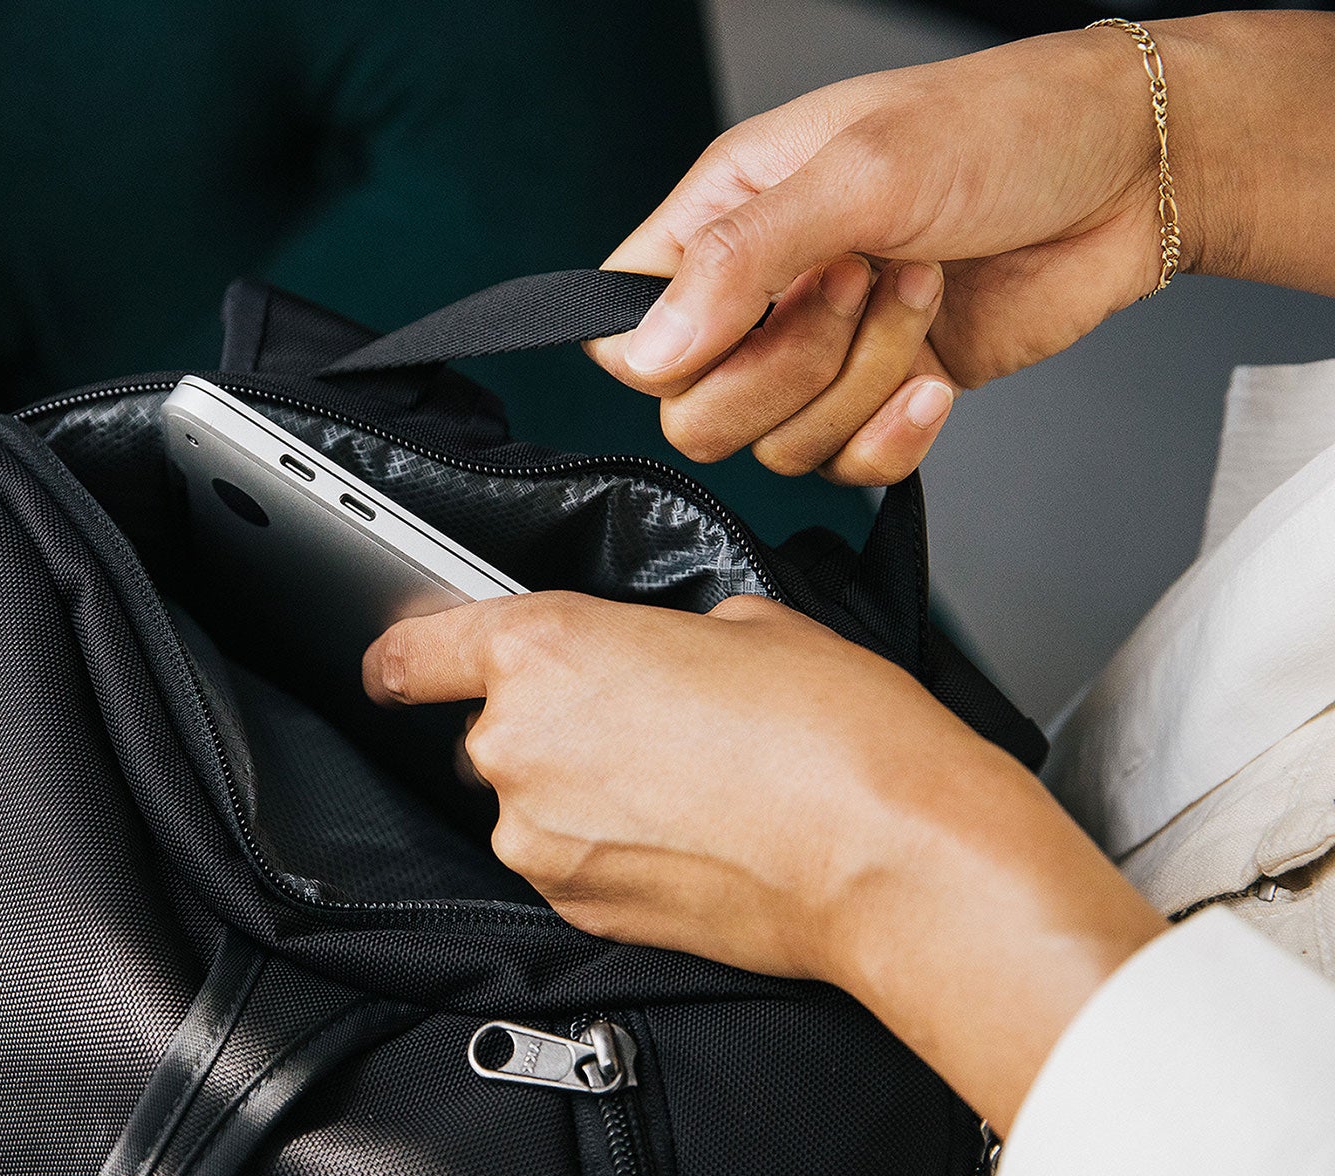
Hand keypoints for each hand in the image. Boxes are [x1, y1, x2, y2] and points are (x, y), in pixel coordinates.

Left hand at [362, 592, 1164, 1129]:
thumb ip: (662, 635)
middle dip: (552, 724)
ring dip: (582, 791)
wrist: (892, 857)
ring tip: (690, 784)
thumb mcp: (749, 625)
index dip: (402, 655)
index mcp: (546, 650)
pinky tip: (690, 832)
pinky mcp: (577, 907)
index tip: (393, 663)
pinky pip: (567, 861)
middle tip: (649, 722)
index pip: (416, 651)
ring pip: (531, 801)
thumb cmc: (839, 733)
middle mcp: (519, 746)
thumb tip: (657, 656)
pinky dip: (609, 848)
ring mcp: (540, 838)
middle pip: (493, 729)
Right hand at [585, 22, 1200, 483]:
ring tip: (923, 290)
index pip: (622, 333)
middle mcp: (757, 294)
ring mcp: (820, 354)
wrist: (1132, 171)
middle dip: (786, 369)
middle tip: (856, 285)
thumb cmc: (1001, 128)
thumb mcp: (858, 171)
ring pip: (776, 446)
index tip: (746, 310)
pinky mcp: (881, 396)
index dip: (666, 353)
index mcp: (720, 219)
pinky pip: (845, 468)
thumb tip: (648, 350)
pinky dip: (892, 438)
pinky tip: (936, 379)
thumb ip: (741, 262)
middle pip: (695, 413)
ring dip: (862, 380)